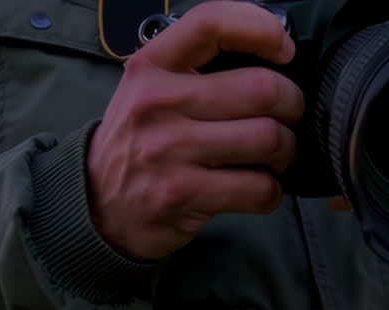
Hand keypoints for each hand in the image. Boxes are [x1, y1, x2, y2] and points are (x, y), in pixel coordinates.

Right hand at [87, 1, 304, 259]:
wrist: (97, 206)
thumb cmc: (137, 143)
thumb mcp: (149, 89)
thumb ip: (197, 68)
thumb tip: (273, 56)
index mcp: (152, 67)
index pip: (212, 23)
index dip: (261, 28)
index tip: (283, 48)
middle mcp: (158, 103)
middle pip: (262, 89)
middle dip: (291, 105)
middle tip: (286, 117)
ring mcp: (170, 151)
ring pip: (268, 139)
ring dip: (286, 150)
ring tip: (274, 155)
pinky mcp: (183, 195)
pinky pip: (259, 188)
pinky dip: (271, 192)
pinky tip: (257, 188)